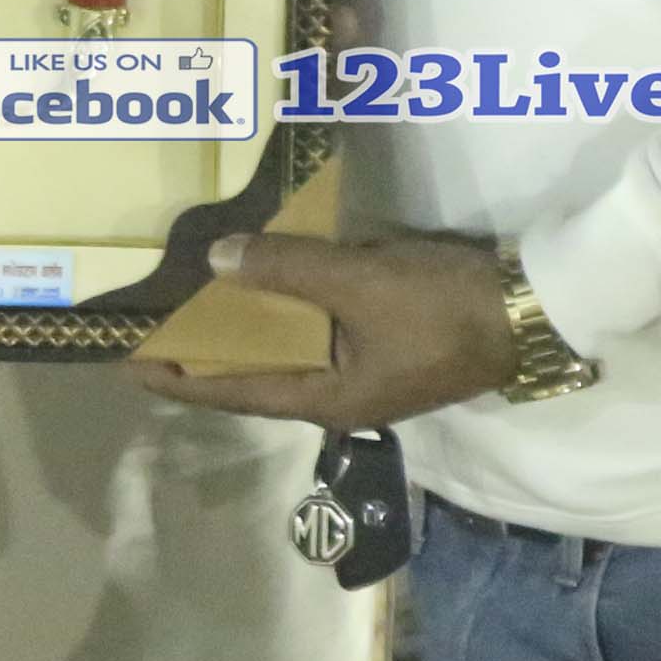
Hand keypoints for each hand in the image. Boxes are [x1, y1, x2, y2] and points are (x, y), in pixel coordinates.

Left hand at [132, 232, 520, 426]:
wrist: (533, 308)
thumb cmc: (442, 308)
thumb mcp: (359, 285)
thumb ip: (288, 271)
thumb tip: (216, 262)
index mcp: (325, 399)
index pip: (231, 393)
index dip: (178, 378)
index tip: (128, 363)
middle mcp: (338, 393)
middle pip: (255, 372)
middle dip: (207, 348)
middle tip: (159, 317)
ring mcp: (365, 368)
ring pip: (287, 348)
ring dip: (247, 323)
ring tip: (201, 293)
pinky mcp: (387, 341)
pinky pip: (318, 327)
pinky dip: (287, 306)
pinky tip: (271, 275)